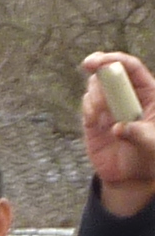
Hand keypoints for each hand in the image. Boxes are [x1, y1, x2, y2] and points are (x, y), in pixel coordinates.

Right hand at [84, 55, 154, 217]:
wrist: (134, 176)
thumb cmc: (151, 156)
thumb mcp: (153, 146)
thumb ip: (139, 135)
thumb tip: (119, 128)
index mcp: (148, 94)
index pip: (132, 69)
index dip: (116, 59)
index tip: (100, 61)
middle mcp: (127, 97)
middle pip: (110, 72)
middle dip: (98, 65)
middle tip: (89, 64)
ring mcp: (109, 108)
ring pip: (95, 88)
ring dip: (95, 95)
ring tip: (101, 114)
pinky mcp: (93, 121)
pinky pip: (87, 106)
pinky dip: (88, 109)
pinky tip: (95, 120)